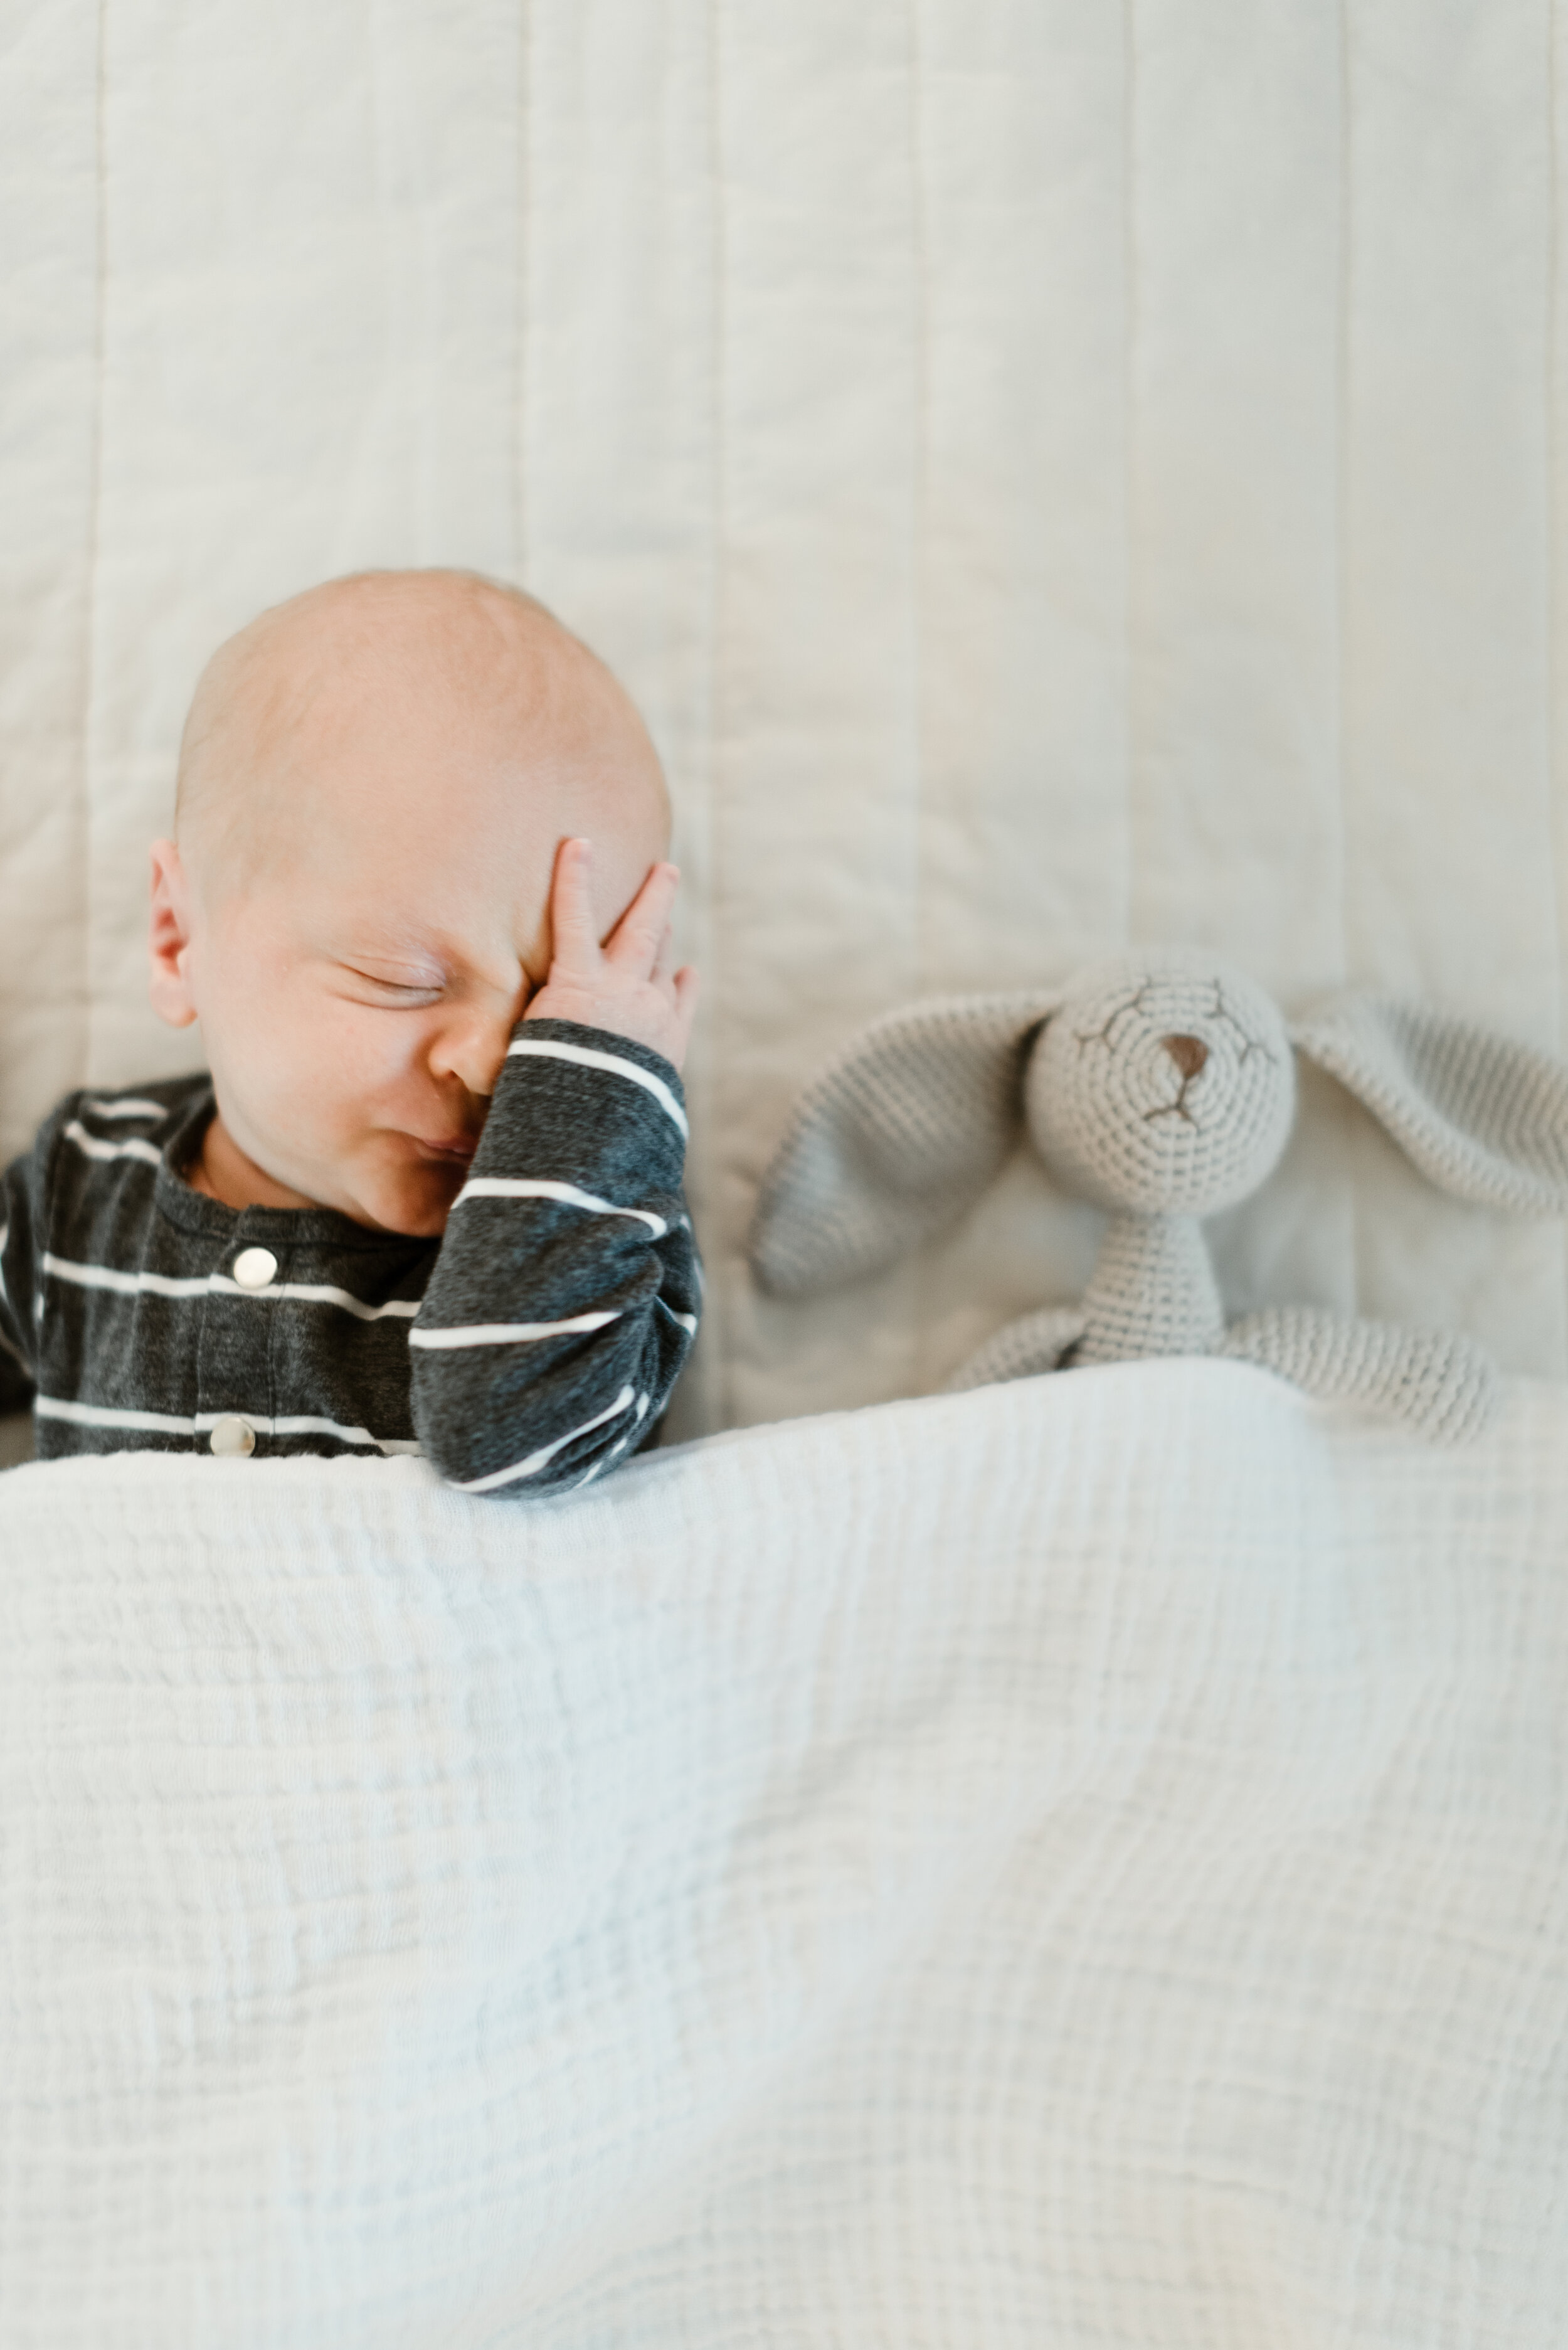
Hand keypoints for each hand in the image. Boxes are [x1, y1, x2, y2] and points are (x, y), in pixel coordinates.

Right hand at [524, 839, 699, 1070]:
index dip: (574, 877)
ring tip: (665, 921)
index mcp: (578, 982)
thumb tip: (523, 1009)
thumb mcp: (527, 1040)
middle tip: (667, 868)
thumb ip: (539, 1012)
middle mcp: (622, 987)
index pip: (571, 917)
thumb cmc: (546, 1081)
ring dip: (664, 939)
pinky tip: (687, 974)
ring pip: (662, 962)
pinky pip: (681, 1001)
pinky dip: (683, 984)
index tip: (579, 842)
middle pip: (642, 928)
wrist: (595, 1121)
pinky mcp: (673, 1038)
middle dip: (654, 894)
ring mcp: (653, 1010)